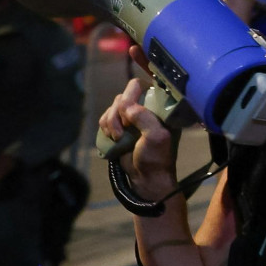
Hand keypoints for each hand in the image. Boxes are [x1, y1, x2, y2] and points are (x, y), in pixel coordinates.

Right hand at [98, 78, 177, 201]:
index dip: (132, 97)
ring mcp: (132, 117)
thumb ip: (144, 118)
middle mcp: (146, 108)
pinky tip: (113, 138)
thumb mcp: (156, 137)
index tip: (132, 116)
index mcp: (160, 107)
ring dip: (111, 122)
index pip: (142, 86)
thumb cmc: (155, 158)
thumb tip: (127, 106)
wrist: (145, 178)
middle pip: (124, 95)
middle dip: (119, 113)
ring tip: (119, 138)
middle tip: (123, 130)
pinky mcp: (120, 126)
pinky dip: (105, 127)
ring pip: (113, 106)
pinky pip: (105, 117)